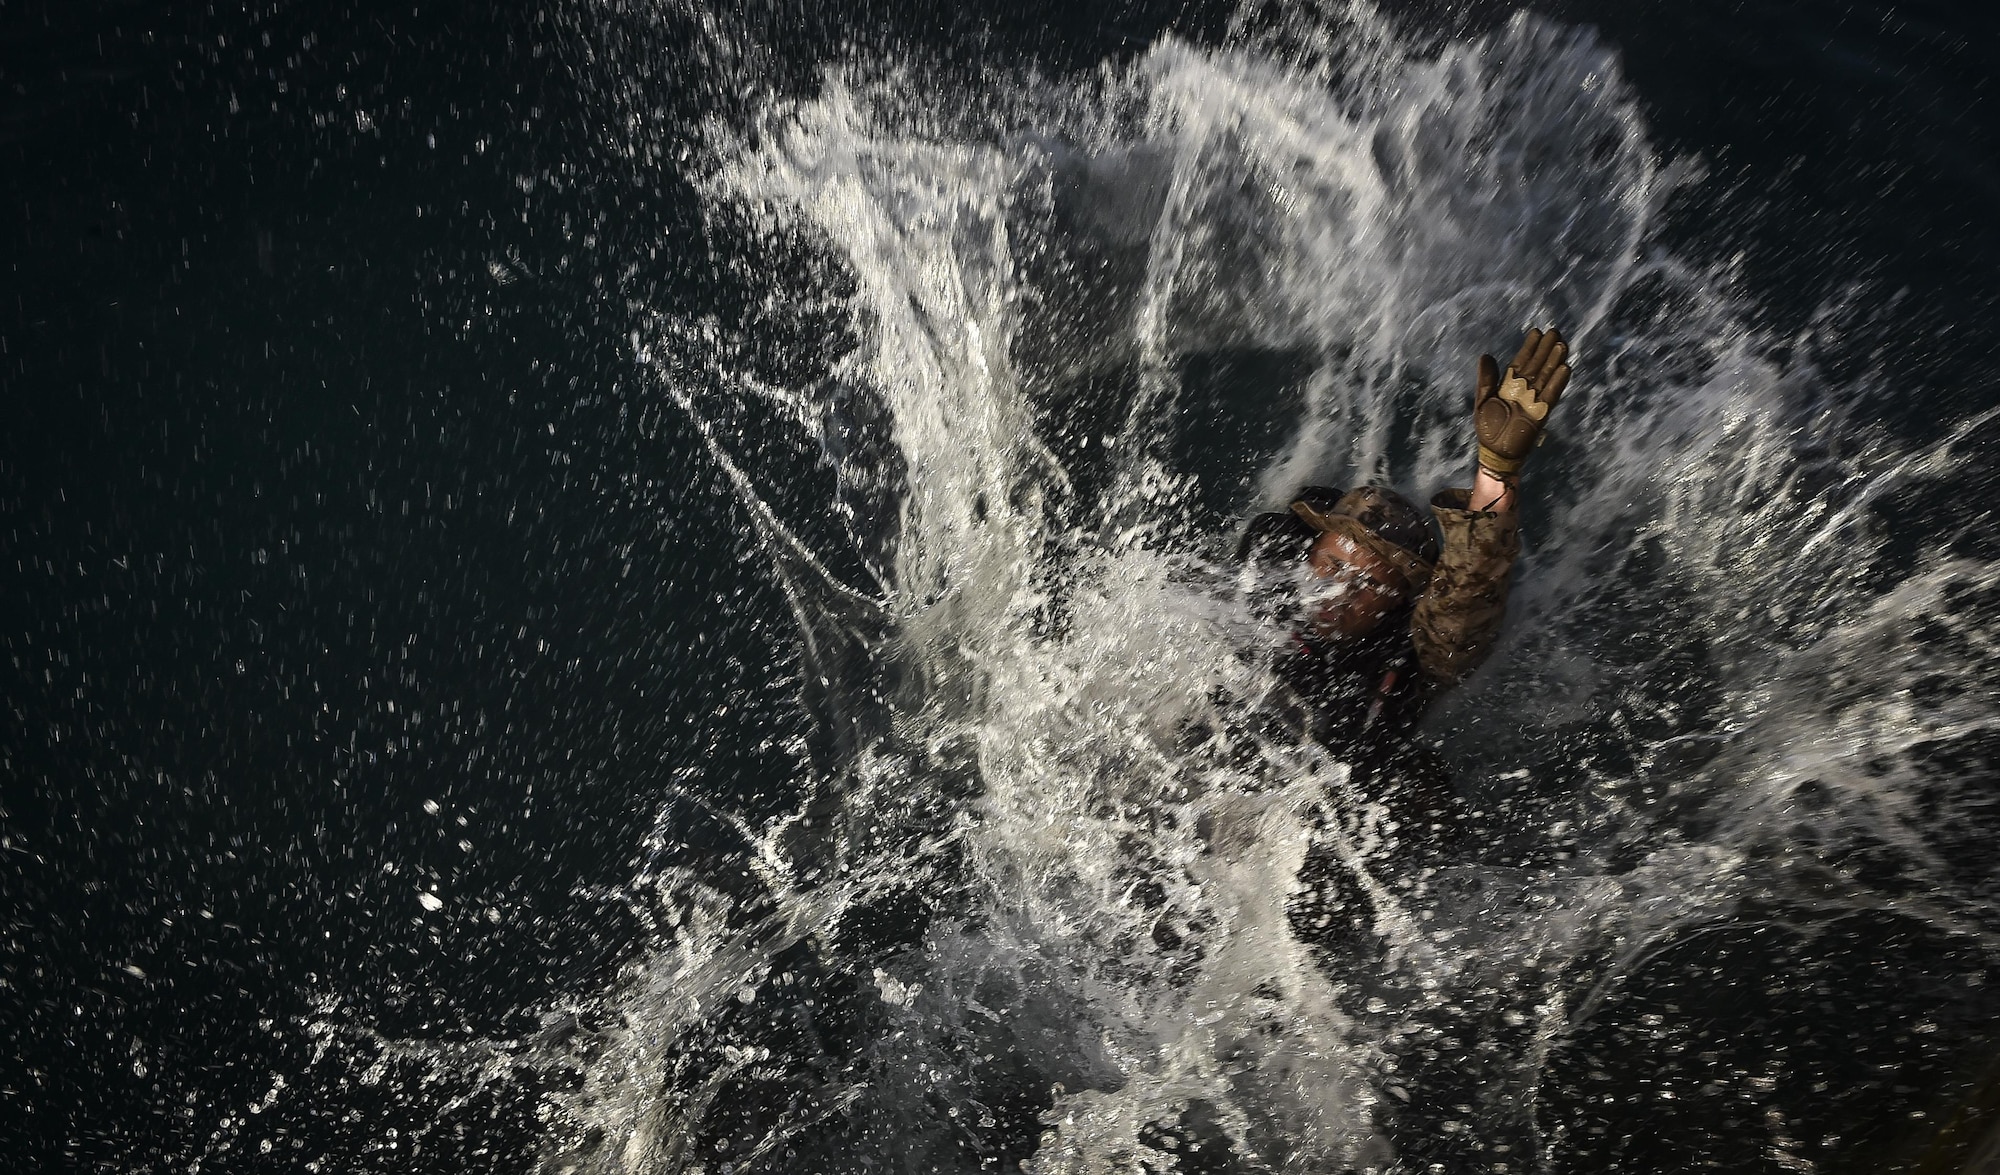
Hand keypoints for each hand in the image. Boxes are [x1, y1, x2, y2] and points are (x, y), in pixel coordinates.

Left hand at [1475, 326, 1570, 480]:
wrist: (1496, 452)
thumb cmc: (1488, 428)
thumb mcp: (1483, 400)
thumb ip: (1486, 379)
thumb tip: (1486, 355)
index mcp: (1509, 386)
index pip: (1521, 362)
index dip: (1529, 348)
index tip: (1537, 332)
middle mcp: (1524, 391)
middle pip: (1537, 366)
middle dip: (1545, 350)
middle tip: (1555, 332)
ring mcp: (1533, 401)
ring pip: (1546, 377)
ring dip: (1554, 361)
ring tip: (1562, 345)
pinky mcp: (1541, 414)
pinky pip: (1551, 395)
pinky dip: (1557, 383)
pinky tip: (1565, 368)